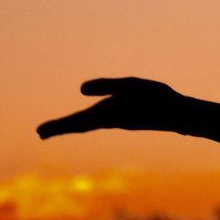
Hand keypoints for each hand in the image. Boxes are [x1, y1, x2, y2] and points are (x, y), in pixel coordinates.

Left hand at [37, 77, 184, 138]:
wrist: (181, 117)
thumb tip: (80, 89)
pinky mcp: (125, 117)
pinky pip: (99, 121)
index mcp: (108, 115)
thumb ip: (106, 85)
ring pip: (89, 124)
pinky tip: (87, 121)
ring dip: (71, 125)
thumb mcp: (131, 86)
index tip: (39, 133)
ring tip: (55, 128)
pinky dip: (86, 122)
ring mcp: (118, 120)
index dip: (58, 126)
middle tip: (40, 133)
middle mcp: (110, 120)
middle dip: (60, 128)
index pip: (77, 121)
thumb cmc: (158, 99)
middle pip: (80, 125)